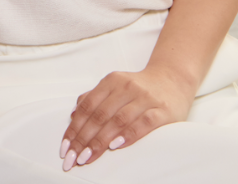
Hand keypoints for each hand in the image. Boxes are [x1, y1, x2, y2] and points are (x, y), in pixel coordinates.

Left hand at [60, 64, 194, 169]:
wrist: (172, 80)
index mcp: (111, 82)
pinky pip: (143, 123)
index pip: (87, 106)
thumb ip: (94, 98)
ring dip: (100, 141)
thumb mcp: (114, 87)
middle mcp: (126, 87)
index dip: (74, 128)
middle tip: (73, 158)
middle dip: (83, 139)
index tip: (65, 147)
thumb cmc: (139, 89)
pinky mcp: (162, 110)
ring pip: (118, 120)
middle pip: (99, 115)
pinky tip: (116, 146)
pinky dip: (128, 135)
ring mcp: (145, 98)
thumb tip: (73, 116)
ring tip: (88, 156)